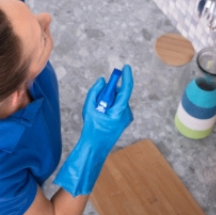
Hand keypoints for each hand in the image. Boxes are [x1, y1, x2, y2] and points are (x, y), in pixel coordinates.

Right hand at [54, 66, 133, 196]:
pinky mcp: (124, 119)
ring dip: (108, 99)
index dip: (126, 77)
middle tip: (98, 98)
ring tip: (97, 110)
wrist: (96, 147)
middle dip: (109, 91)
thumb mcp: (89, 108)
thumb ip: (95, 91)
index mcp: (120, 111)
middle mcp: (126, 113)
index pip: (126, 89)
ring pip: (118, 100)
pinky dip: (109, 105)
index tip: (126, 67)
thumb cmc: (92, 128)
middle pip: (120, 94)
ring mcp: (126, 117)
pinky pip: (117, 106)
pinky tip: (101, 114)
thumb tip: (103, 80)